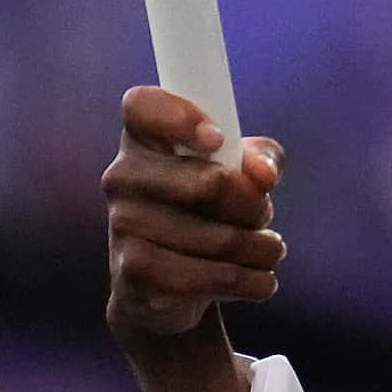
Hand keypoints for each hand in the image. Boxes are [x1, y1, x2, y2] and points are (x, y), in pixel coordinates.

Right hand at [103, 86, 287, 354]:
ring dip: (260, 248)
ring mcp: (123, 226)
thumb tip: (264, 175)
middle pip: (208, 182)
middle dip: (253, 205)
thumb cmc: (203, 210)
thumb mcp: (237, 172)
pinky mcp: (135, 273)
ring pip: (219, 237)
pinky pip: (211, 276)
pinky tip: (260, 281)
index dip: (180, 117)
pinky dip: (250, 281)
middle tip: (264, 215)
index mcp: (142, 138)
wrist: (161, 286)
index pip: (142, 106)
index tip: (217, 139)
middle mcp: (122, 177)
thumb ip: (259, 159)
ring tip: (269, 250)